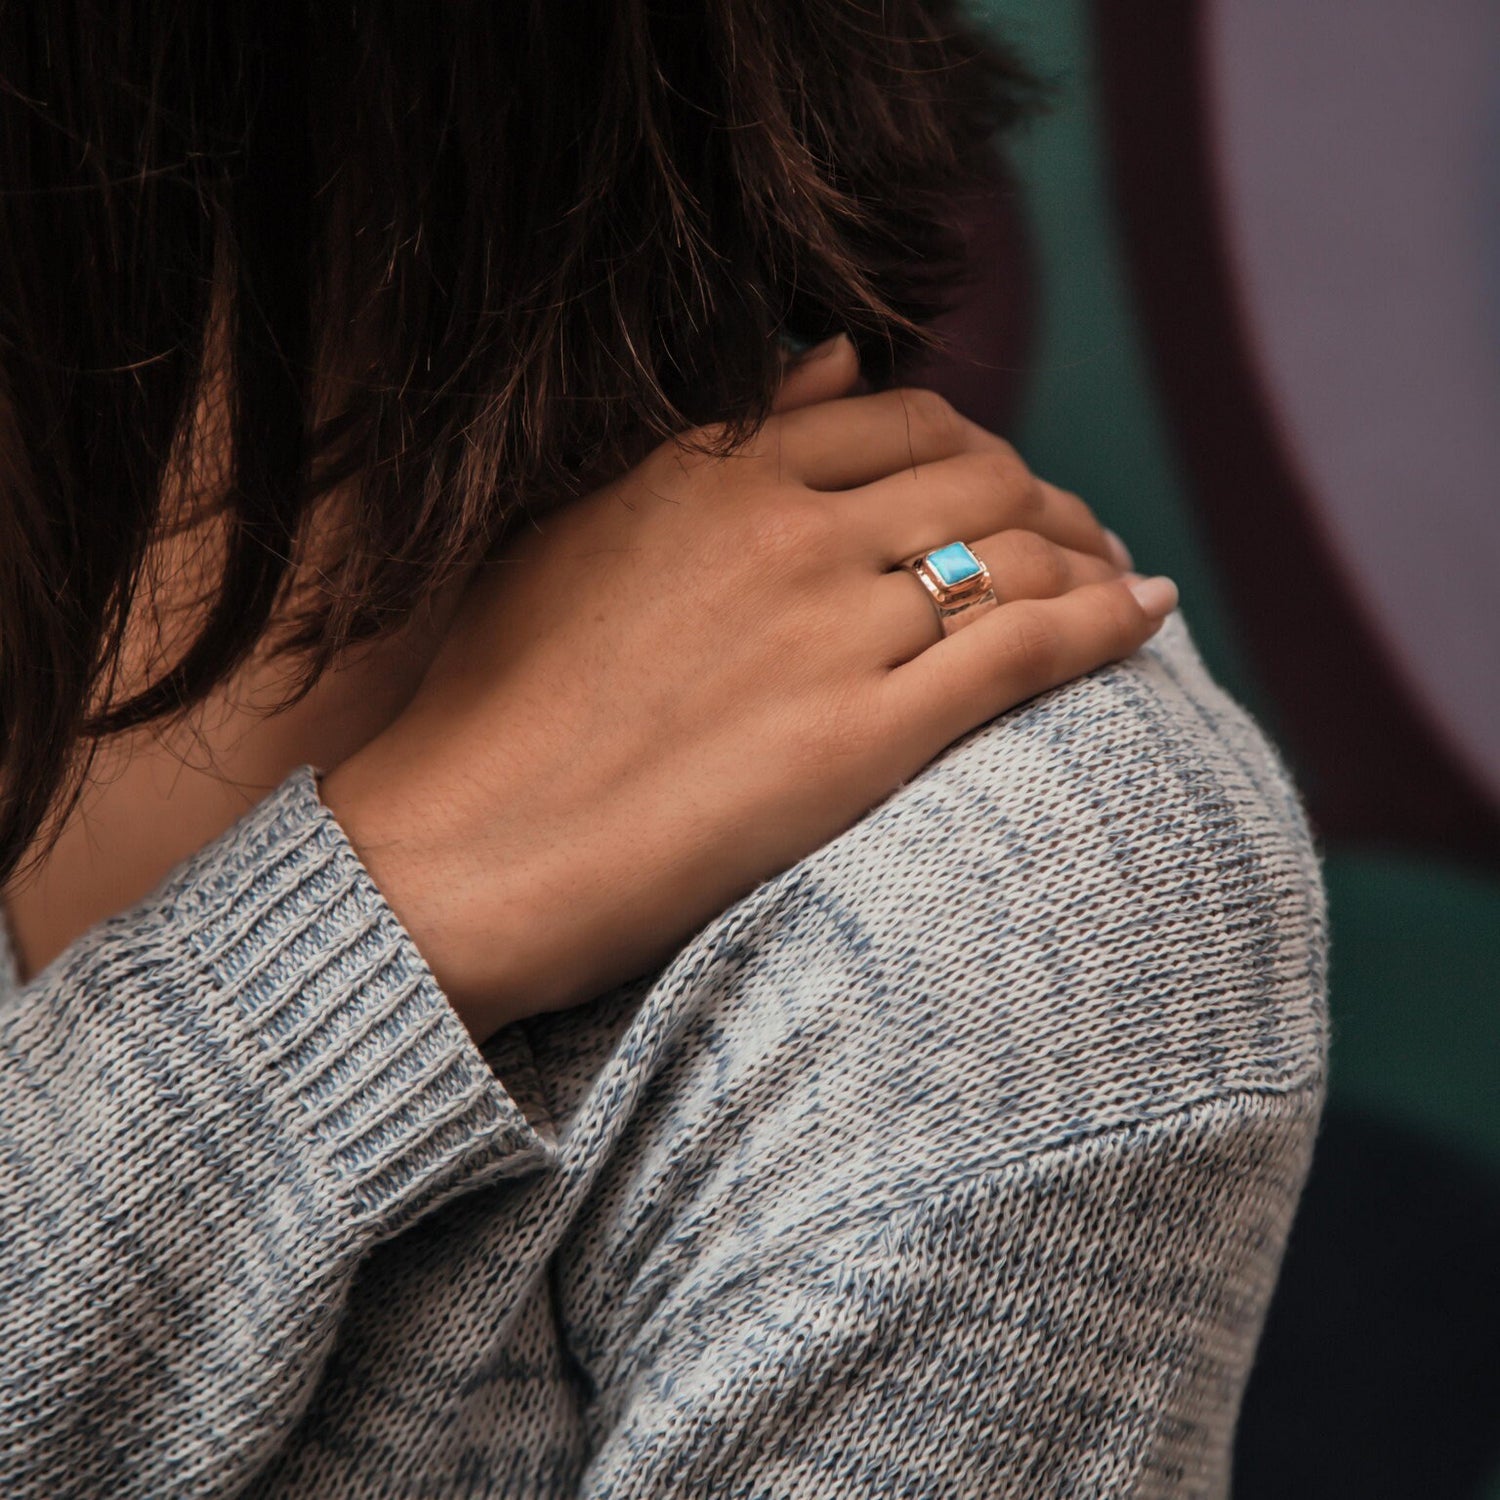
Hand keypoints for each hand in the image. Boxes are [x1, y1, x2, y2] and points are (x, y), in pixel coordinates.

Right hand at [321, 337, 1175, 1042]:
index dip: (976, 446)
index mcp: (715, 475)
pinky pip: (1026, 651)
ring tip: (1124, 583)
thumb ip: (709, 441)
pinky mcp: (861, 738)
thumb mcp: (580, 532)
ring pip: (1018, 557)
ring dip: (1093, 559)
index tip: (1004, 488)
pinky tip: (1150, 617)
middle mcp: (784, 533)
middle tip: (1084, 539)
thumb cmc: (498, 706)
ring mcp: (829, 631)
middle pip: (979, 479)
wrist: (464, 849)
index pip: (900, 419)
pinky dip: (1107, 623)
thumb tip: (827, 358)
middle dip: (1051, 501)